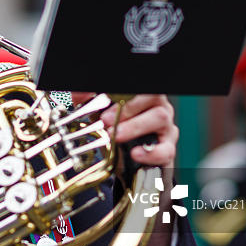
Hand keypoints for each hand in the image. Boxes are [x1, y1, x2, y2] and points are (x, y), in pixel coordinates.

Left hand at [72, 93, 179, 245]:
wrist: (131, 160)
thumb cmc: (119, 131)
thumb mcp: (101, 114)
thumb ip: (89, 101)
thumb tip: (77, 95)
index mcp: (140, 94)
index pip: (135, 85)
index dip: (119, 88)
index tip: (101, 96)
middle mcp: (156, 105)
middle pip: (152, 95)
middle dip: (126, 107)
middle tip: (105, 119)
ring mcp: (165, 126)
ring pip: (159, 117)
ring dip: (134, 126)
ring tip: (115, 135)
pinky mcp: (167, 148)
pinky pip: (166, 148)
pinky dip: (151, 152)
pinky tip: (136, 154)